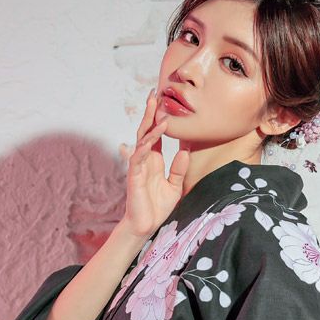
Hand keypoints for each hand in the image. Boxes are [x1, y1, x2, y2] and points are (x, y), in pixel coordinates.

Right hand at [120, 87, 190, 239]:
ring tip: (158, 112)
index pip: (156, 134)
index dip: (159, 118)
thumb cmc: (158, 207)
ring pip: (142, 141)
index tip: (163, 101)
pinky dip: (144, 147)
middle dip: (149, 113)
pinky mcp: (134, 176)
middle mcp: (145, 160)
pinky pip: (138, 158)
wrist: (145, 225)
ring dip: (150, 126)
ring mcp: (138, 167)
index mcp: (155, 160)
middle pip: (146, 131)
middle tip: (154, 94)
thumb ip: (179, 169)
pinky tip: (151, 138)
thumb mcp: (175, 186)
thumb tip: (185, 151)